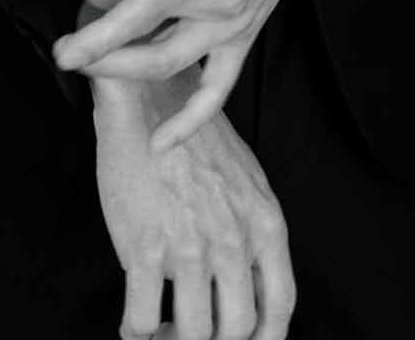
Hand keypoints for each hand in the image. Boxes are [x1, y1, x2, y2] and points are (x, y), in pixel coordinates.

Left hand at [53, 0, 329, 149]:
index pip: (141, 13)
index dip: (98, 37)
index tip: (62, 52)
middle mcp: (221, 2)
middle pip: (151, 49)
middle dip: (103, 58)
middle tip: (65, 51)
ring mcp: (236, 25)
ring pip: (172, 65)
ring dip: (129, 68)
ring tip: (96, 57)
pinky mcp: (245, 36)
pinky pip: (217, 89)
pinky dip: (191, 119)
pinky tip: (159, 142)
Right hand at [94, 76, 294, 339]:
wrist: (150, 98)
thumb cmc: (194, 138)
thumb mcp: (246, 179)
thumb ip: (252, 229)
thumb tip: (253, 283)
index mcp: (265, 223)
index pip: (280, 306)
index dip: (264, 339)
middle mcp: (235, 239)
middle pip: (237, 329)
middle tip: (189, 331)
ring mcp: (192, 245)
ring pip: (191, 332)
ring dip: (172, 339)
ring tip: (161, 330)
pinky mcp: (147, 246)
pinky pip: (142, 319)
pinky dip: (137, 331)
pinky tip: (133, 320)